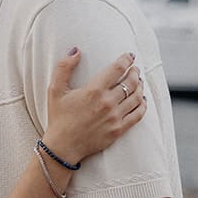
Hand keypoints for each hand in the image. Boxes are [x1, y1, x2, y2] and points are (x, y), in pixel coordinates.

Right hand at [42, 50, 145, 164]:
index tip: (130, 56)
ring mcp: (115, 117)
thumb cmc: (58, 117)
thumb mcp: (55, 90)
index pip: (117, 69)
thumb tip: (76, 50)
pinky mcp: (118, 130)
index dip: (126, 60)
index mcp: (93, 90)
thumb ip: (64, 67)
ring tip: (139, 82)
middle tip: (135, 68)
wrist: (62, 147)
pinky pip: (138, 115)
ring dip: (140, 86)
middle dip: (135, 72)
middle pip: (131, 82)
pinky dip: (142, 105)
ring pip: (136, 97)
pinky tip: (142, 100)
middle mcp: (107, 103)